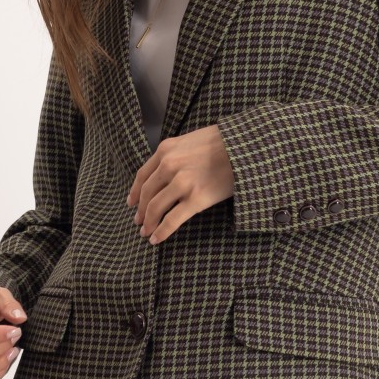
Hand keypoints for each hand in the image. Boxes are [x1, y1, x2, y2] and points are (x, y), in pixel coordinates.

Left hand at [125, 125, 234, 244]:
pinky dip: (162, 232)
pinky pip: (172, 220)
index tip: (132, 203)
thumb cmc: (224, 142)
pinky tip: (156, 239)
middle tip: (138, 222)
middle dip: (140, 211)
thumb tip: (168, 171)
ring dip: (148, 223)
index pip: (143, 175)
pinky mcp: (196, 199)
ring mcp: (182, 183)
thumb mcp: (192, 140)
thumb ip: (176, 154)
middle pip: (146, 194)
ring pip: (155, 208)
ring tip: (146, 232)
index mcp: (166, 150)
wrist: (246, 147)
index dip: (135, 192)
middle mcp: (170, 165)